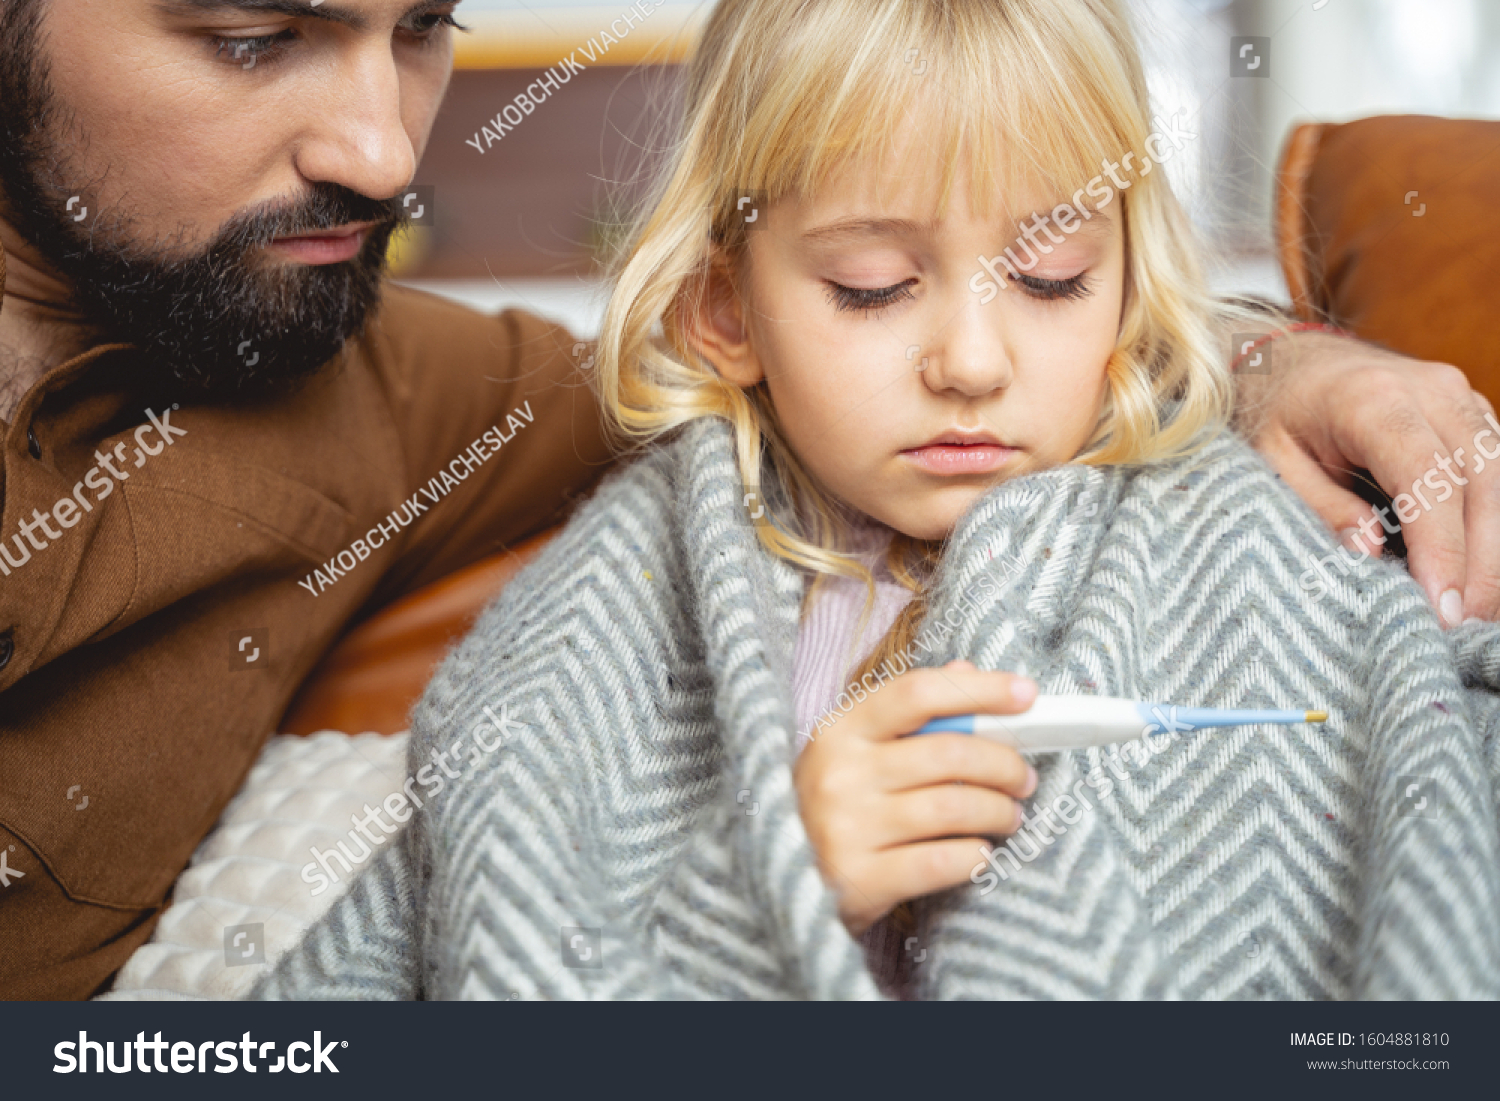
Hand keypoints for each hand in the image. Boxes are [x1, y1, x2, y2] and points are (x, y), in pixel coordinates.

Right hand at [793, 661, 1038, 935]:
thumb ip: (906, 711)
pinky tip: (979, 853)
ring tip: (1008, 817)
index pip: (918, 692)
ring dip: (999, 812)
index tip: (1026, 694)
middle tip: (1024, 778)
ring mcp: (846, 827)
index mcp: (838, 730)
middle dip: (1004, 764)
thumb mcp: (849, 751)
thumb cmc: (823, 806)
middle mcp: (839, 773)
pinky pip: (943, 861)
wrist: (772, 881)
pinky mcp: (859, 880)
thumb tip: (966, 670)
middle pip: (950, 753)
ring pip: (955, 807)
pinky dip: (975, 856)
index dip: (980, 689)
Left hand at [1238, 332, 1499, 623]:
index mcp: (1373, 399)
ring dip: (1497, 548)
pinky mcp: (1474, 414)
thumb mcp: (1272, 461)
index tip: (1444, 606)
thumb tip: (1371, 553)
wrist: (1290, 361)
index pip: (1428, 477)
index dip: (1443, 546)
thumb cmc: (1275, 414)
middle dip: (1481, 560)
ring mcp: (1461, 398)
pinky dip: (1496, 522)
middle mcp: (1431, 390)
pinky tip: (1482, 571)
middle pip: (1482, 480)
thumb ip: (1321, 505)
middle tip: (1466, 624)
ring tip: (1479, 610)